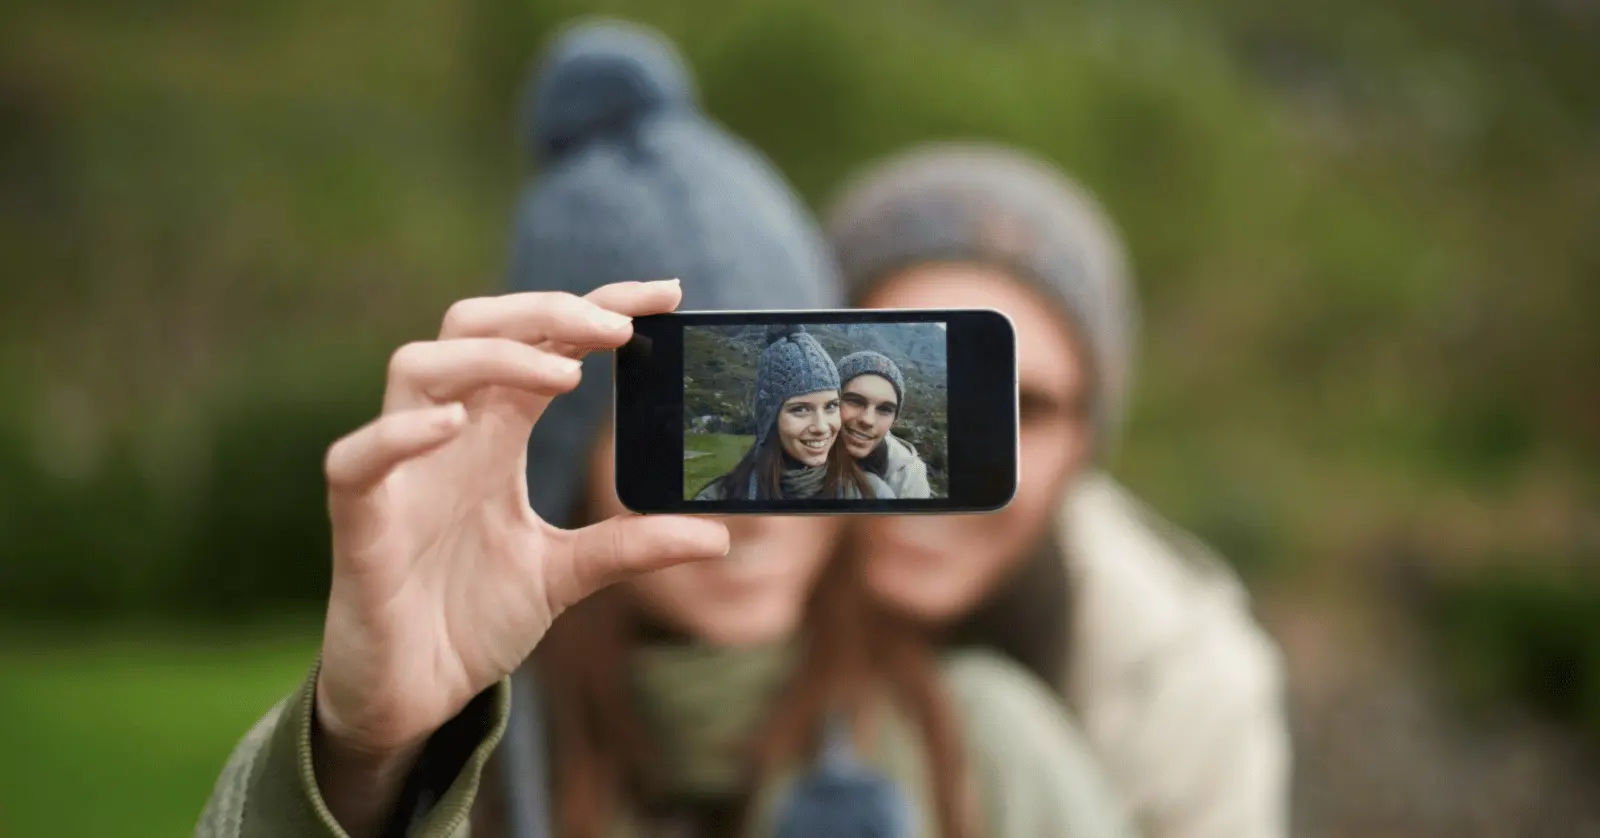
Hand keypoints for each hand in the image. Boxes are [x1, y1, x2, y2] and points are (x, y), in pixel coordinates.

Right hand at [315, 279, 728, 756]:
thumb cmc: (471, 617)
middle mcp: (446, 436)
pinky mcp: (361, 522)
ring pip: (417, 367)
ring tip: (562, 376)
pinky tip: (453, 426)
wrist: (414, 696)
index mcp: (494, 435)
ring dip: (490, 354)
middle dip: (545, 312)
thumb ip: (630, 548)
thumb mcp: (566, 575)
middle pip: (474, 327)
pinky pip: (359, 460)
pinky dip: (399, 434)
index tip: (667, 293)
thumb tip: (718, 538)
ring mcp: (400, 473)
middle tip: (617, 328)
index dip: (596, 306)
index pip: (541, 343)